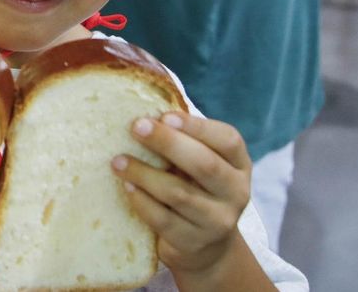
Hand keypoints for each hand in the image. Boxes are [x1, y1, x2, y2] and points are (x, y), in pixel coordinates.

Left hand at [112, 111, 252, 276]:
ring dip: (144, 173)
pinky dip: (142, 201)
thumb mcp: (200, 162)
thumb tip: (144, 110)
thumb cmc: (196, 187)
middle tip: (136, 127)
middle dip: (168, 143)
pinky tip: (126, 186)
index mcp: (239, 164)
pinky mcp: (194, 243)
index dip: (197, 127)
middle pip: (204, 164)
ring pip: (179, 193)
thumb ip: (184, 140)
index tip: (165, 115)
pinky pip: (163, 220)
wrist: (206, 246)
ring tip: (118, 161)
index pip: (227, 140)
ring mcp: (218, 221)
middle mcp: (236, 192)